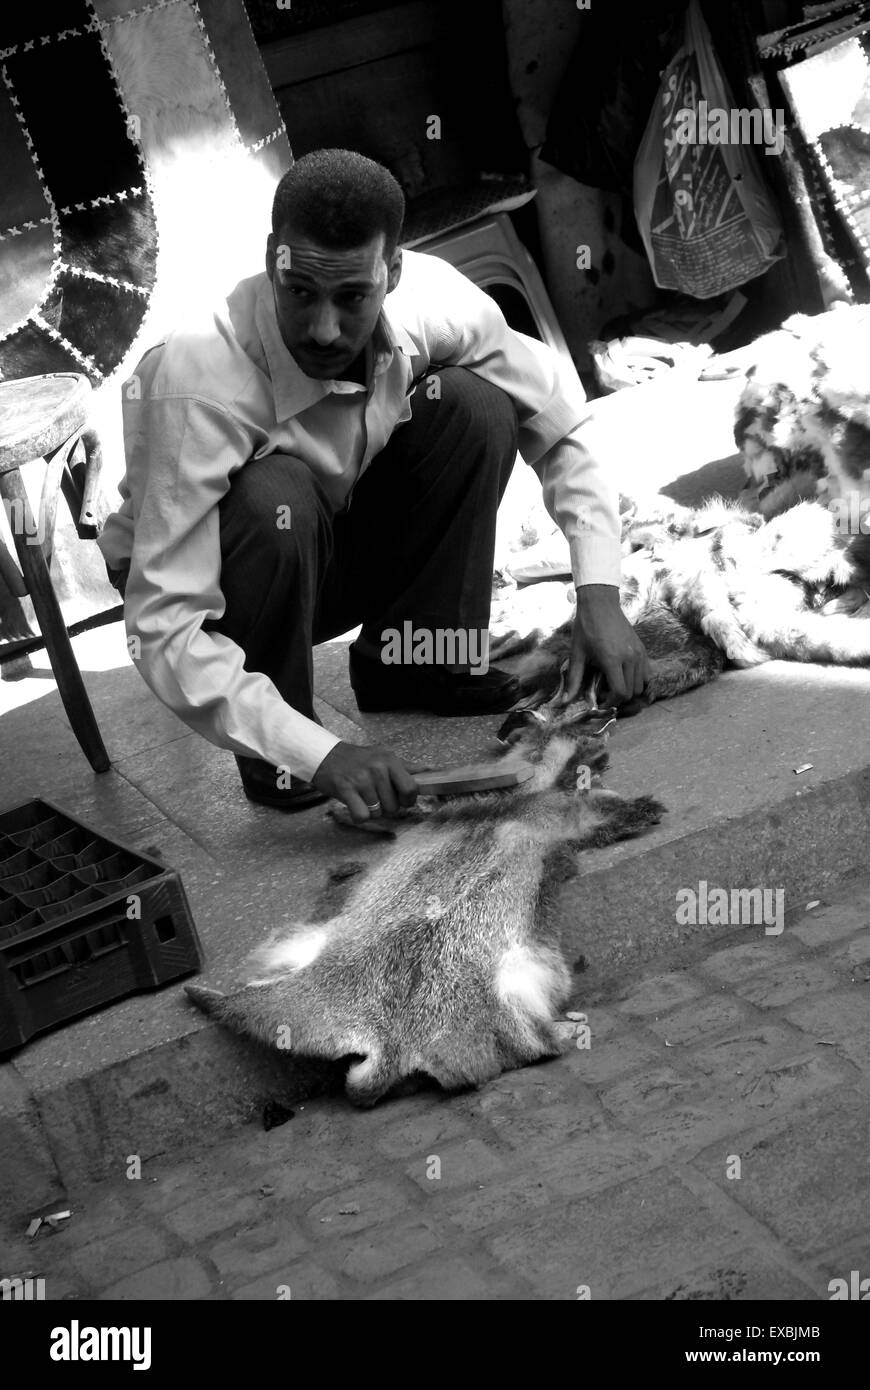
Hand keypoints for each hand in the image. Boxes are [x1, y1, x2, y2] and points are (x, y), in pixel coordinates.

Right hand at [312, 741, 418, 824]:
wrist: (326, 756)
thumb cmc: (358, 759)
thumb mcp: (383, 756)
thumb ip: (407, 767)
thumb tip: (433, 770)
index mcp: (390, 760)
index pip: (411, 789)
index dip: (407, 800)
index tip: (400, 799)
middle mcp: (377, 768)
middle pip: (394, 806)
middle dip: (386, 806)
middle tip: (374, 795)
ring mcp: (361, 779)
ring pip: (377, 813)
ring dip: (371, 810)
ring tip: (362, 796)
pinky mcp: (346, 789)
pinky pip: (362, 816)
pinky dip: (358, 815)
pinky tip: (354, 803)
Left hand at [559, 585, 650, 706]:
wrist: (600, 603)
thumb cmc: (586, 627)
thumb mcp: (577, 654)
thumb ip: (573, 679)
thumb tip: (564, 701)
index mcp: (612, 659)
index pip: (620, 692)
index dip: (610, 702)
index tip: (599, 702)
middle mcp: (629, 657)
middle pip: (632, 692)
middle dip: (618, 698)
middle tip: (604, 694)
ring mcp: (639, 653)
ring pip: (641, 684)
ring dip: (629, 690)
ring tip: (613, 685)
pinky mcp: (642, 649)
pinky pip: (647, 673)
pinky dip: (638, 680)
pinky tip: (624, 676)